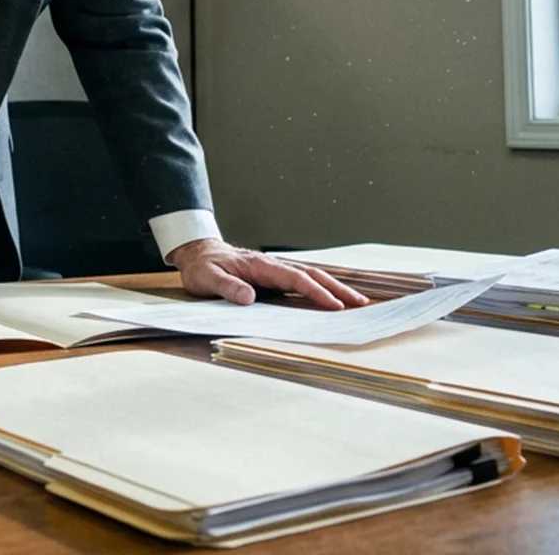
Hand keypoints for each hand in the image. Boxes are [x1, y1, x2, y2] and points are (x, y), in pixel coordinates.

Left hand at [168, 239, 370, 309]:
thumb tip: (249, 298)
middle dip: (337, 289)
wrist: (197, 252)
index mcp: (260, 266)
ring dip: (333, 288)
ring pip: (309, 277)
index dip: (316, 292)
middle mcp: (272, 265)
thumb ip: (226, 287)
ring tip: (355, 302)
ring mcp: (273, 270)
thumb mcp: (207, 278)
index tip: (335, 306)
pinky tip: (330, 298)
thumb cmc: (202, 266)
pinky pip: (300, 282)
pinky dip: (319, 289)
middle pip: (311, 275)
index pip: (295, 279)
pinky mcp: (272, 277)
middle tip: (360, 304)